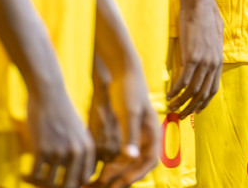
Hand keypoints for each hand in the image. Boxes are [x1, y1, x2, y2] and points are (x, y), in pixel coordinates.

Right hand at [21, 80, 96, 187]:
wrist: (48, 94)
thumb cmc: (61, 113)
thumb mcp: (77, 131)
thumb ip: (79, 151)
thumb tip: (81, 178)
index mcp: (87, 148)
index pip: (85, 179)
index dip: (73, 184)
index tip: (61, 182)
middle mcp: (76, 152)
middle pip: (69, 185)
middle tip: (46, 184)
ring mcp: (60, 151)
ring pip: (49, 183)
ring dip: (39, 184)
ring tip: (33, 179)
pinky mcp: (42, 148)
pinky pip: (35, 176)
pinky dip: (28, 178)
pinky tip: (24, 175)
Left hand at [93, 56, 160, 186]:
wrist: (122, 71)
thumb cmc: (128, 89)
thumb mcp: (129, 112)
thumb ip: (131, 135)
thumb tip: (132, 158)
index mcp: (153, 133)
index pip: (150, 161)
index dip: (137, 175)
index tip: (120, 183)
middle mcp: (145, 139)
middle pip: (137, 166)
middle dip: (122, 179)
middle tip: (104, 187)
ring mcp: (134, 138)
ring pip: (126, 164)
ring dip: (114, 175)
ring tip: (95, 184)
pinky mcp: (123, 136)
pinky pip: (117, 156)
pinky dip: (108, 165)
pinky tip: (94, 172)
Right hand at [168, 0, 224, 118]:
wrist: (200, 5)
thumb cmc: (205, 17)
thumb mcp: (213, 37)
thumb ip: (211, 51)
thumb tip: (206, 60)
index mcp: (218, 60)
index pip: (213, 89)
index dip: (204, 102)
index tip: (195, 110)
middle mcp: (213, 64)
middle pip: (202, 93)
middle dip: (190, 107)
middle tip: (180, 115)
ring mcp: (203, 61)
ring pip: (192, 90)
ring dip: (181, 102)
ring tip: (171, 107)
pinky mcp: (192, 57)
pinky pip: (183, 80)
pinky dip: (175, 90)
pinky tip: (168, 95)